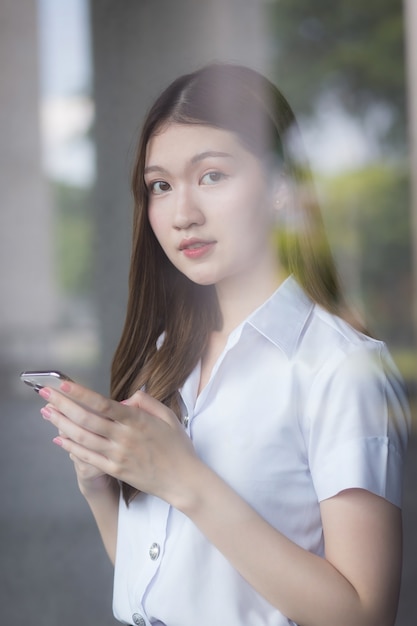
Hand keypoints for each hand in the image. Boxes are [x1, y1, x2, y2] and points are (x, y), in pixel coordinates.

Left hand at [39, 382, 198, 505]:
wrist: (184, 480)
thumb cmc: (178, 446)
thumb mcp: (168, 416)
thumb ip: (146, 402)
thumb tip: (122, 400)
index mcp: (136, 420)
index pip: (102, 403)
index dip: (80, 394)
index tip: (63, 384)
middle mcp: (124, 437)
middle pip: (86, 419)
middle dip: (62, 404)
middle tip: (45, 393)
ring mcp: (118, 455)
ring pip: (82, 437)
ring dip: (61, 423)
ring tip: (46, 412)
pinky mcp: (115, 470)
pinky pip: (87, 457)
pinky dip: (71, 447)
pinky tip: (59, 438)